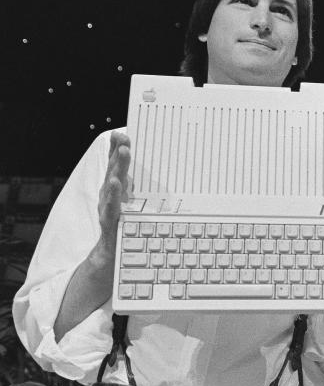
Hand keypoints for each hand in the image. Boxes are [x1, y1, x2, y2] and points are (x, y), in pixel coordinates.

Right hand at [93, 131, 130, 267]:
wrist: (111, 253)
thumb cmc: (123, 224)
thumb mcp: (131, 202)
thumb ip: (136, 187)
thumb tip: (153, 172)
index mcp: (115, 187)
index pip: (114, 165)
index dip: (116, 148)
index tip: (122, 132)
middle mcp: (109, 194)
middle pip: (113, 169)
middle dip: (118, 152)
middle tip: (124, 137)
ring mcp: (107, 206)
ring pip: (112, 183)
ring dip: (117, 166)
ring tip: (122, 153)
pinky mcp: (109, 219)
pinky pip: (111, 205)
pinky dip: (113, 194)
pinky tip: (115, 184)